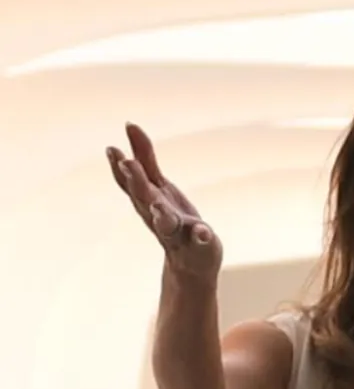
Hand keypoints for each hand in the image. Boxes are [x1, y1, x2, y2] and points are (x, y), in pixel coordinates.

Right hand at [106, 123, 221, 282]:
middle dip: (136, 182)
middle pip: (143, 198)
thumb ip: (145, 158)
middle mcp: (157, 215)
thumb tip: (130, 125)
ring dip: (161, 214)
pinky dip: (200, 236)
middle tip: (127, 163)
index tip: (114, 147)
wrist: (189, 262)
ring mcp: (177, 231)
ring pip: (164, 221)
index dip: (125, 162)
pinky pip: (197, 240)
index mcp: (150, 199)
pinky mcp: (196, 243)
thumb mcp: (157, 183)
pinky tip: (203, 232)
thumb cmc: (171, 216)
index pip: (136, 177)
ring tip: (159, 205)